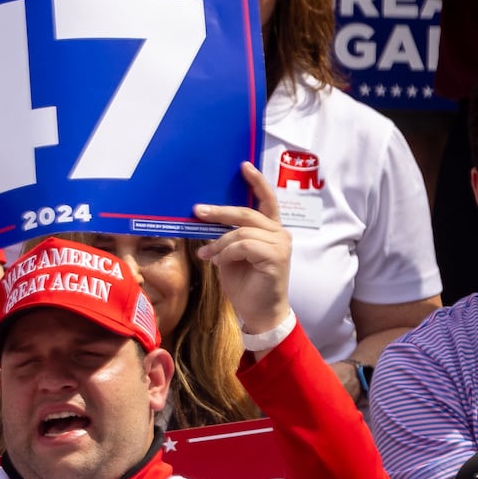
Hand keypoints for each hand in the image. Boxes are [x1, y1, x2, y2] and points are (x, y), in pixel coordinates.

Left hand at [193, 162, 292, 334]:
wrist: (259, 312)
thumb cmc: (246, 284)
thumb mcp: (230, 255)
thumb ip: (226, 237)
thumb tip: (206, 220)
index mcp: (270, 229)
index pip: (266, 200)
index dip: (256, 181)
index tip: (243, 166)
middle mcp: (279, 233)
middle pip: (246, 213)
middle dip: (219, 212)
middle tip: (197, 210)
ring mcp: (280, 244)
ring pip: (241, 232)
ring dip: (219, 243)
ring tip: (208, 255)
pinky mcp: (276, 257)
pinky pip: (243, 246)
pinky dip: (226, 253)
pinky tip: (218, 262)